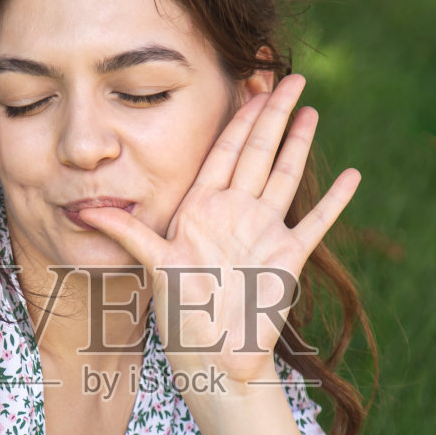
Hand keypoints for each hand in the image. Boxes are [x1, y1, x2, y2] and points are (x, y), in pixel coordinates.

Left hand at [76, 75, 359, 390]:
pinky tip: (353, 176)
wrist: (213, 358)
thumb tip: (83, 211)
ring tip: (311, 109)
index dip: (238, 115)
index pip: (224, 149)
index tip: (250, 82)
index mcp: (202, 207)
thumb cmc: (180, 315)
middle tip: (291, 76)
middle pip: (258, 151)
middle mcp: (234, 213)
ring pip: (284, 176)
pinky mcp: (288, 257)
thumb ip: (127, 233)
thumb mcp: (153, 267)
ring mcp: (263, 232)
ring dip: (298, 144)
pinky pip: (316, 222)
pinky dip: (335, 201)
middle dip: (274, 114)